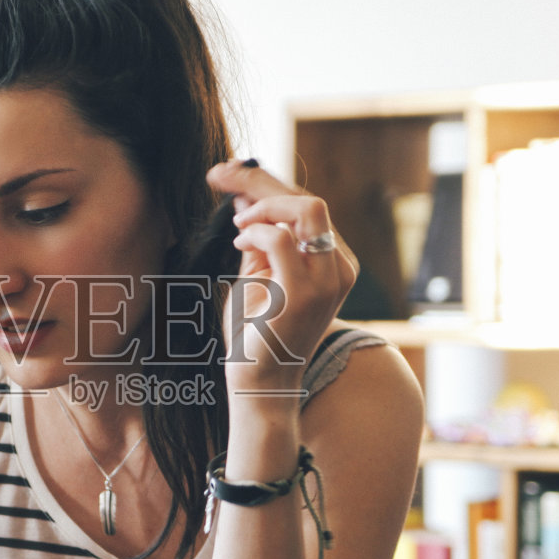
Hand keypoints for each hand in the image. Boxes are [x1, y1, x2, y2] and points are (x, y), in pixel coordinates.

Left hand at [204, 159, 356, 394]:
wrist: (259, 386)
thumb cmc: (256, 335)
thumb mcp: (258, 276)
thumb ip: (259, 239)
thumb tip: (245, 197)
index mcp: (334, 262)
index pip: (307, 207)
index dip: (267, 184)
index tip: (229, 172)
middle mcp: (340, 268)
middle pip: (309, 200)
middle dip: (259, 180)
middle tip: (218, 174)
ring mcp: (328, 281)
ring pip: (307, 209)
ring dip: (263, 205)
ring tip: (236, 222)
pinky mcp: (305, 294)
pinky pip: (284, 240)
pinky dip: (257, 231)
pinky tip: (239, 240)